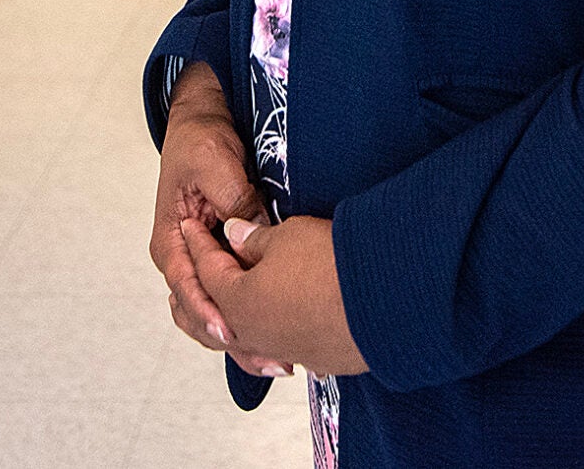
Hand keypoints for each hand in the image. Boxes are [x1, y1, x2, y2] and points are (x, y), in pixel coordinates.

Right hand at [150, 62, 294, 379]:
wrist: (202, 126)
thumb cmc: (199, 142)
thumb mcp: (213, 161)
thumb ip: (231, 197)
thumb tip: (256, 230)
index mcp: (169, 242)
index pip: (186, 286)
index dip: (209, 310)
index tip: (232, 329)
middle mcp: (181, 262)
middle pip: (200, 315)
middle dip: (234, 340)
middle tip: (271, 358)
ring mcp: (200, 267)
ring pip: (215, 317)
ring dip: (244, 341)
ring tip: (278, 361)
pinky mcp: (220, 265)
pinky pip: (231, 303)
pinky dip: (250, 324)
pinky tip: (277, 341)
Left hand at [180, 212, 368, 377]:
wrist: (389, 298)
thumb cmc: (333, 265)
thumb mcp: (287, 236)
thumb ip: (253, 239)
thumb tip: (234, 236)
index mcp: (239, 301)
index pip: (208, 269)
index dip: (200, 242)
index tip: (193, 225)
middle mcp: (255, 333)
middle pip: (215, 315)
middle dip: (201, 294)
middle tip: (194, 277)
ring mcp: (285, 350)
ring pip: (244, 340)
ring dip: (231, 322)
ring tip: (225, 310)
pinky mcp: (316, 358)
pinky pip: (276, 349)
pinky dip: (264, 340)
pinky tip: (272, 333)